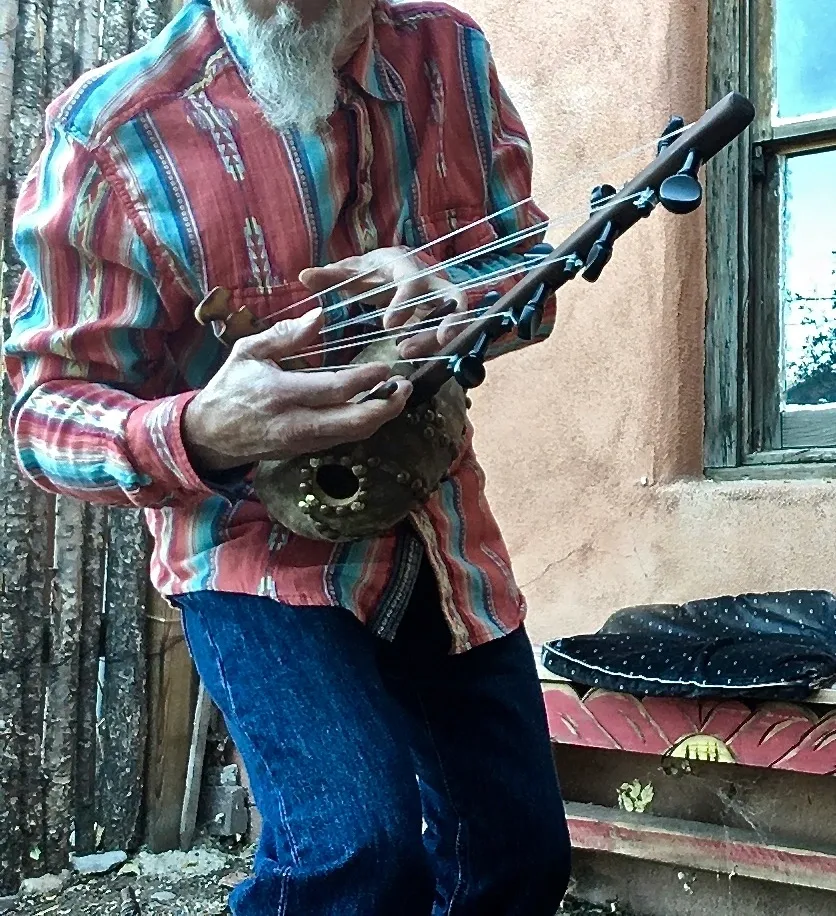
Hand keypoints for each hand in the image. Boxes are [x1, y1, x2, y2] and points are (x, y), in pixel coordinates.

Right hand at [182, 308, 411, 473]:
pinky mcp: (306, 451)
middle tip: (406, 387)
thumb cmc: (230, 387)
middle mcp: (296, 423)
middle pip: (353, 422)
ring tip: (399, 395)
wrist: (211, 434)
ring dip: (381, 417)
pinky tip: (377, 406)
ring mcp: (303, 442)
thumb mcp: (248, 351)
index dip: (364, 380)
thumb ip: (285, 335)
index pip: (334, 390)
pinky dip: (364, 424)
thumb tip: (320, 316)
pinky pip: (342, 439)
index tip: (385, 367)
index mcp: (280, 394)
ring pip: (352, 434)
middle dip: (385, 407)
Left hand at [299, 247, 467, 359]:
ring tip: (409, 352)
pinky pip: (454, 329)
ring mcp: (442, 298)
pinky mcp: (445, 314)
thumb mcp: (351, 272)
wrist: (389, 271)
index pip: (414, 280)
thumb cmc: (370, 272)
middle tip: (416, 347)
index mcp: (406, 265)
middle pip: (452, 297)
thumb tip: (305, 276)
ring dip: (439, 336)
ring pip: (457, 315)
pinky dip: (443, 342)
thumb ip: (331, 276)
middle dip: (443, 322)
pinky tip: (422, 356)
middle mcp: (432, 279)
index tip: (388, 325)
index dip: (405, 302)